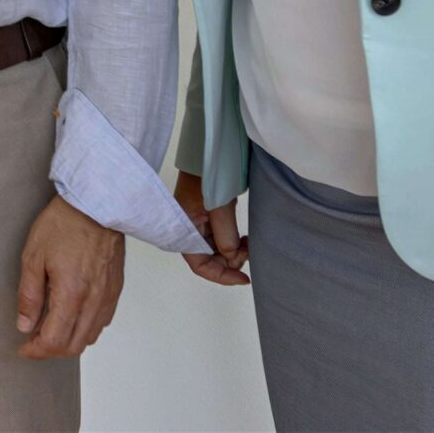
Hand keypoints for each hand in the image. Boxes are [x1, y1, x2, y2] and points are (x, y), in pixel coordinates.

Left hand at [15, 195, 125, 358]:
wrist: (96, 205)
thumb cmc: (63, 224)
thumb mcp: (33, 256)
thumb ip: (29, 295)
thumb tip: (25, 325)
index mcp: (71, 294)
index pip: (55, 341)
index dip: (36, 350)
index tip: (24, 347)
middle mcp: (93, 301)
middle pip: (74, 346)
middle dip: (51, 350)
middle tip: (33, 341)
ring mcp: (107, 296)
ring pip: (90, 337)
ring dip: (69, 341)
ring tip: (50, 330)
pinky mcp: (115, 289)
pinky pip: (102, 321)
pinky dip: (85, 329)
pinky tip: (72, 317)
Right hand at [175, 170, 247, 286]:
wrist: (205, 155)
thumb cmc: (205, 177)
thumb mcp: (218, 207)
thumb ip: (225, 236)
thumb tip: (233, 257)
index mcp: (184, 230)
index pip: (200, 266)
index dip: (221, 276)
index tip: (244, 279)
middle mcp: (190, 231)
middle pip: (211, 260)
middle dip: (231, 261)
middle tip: (248, 250)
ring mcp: (200, 225)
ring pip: (219, 251)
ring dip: (235, 252)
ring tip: (248, 242)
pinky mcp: (210, 219)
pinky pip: (222, 240)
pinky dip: (234, 243)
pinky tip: (244, 238)